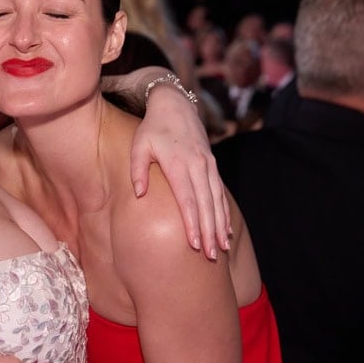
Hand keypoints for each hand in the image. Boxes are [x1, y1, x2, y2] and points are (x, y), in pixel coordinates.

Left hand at [132, 83, 231, 259]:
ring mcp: (208, 166)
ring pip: (216, 201)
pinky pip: (220, 194)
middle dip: (209, 232)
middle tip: (212, 256)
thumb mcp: (138, 145)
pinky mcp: (213, 166)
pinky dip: (224, 213)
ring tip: (222, 249)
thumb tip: (139, 194)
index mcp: (178, 163)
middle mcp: (198, 166)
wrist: (175, 106)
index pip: (187, 199)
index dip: (191, 223)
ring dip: (219, 226)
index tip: (194, 244)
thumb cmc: (152, 129)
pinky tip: (225, 231)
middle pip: (205, 205)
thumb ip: (137, 170)